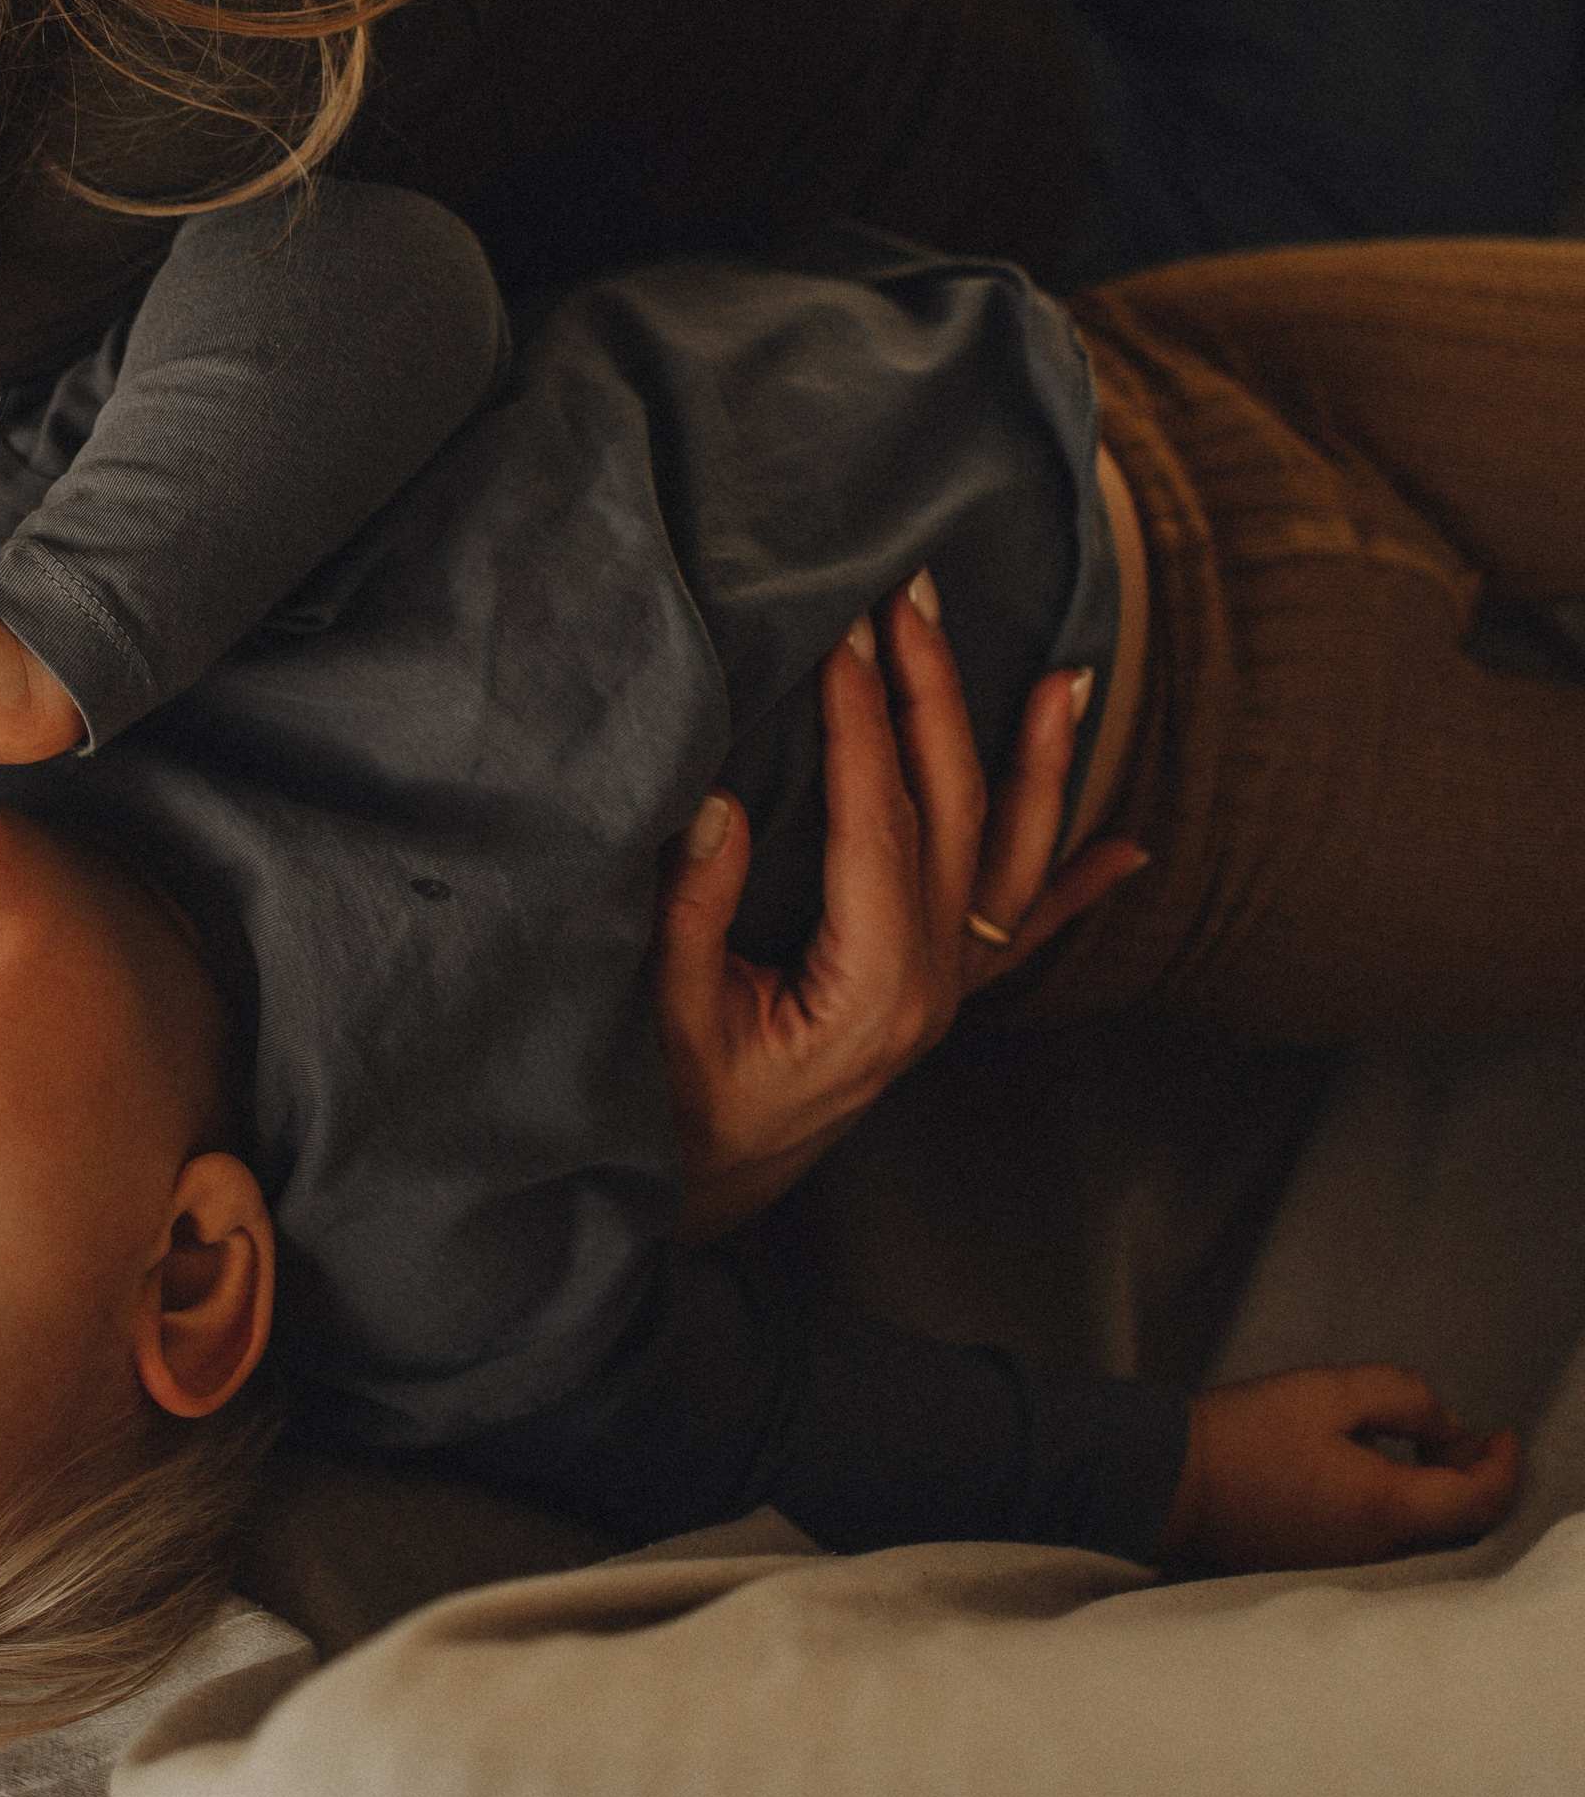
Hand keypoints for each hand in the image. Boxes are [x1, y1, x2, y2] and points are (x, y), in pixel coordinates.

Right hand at [656, 579, 1147, 1244]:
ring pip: (1008, 860)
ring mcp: (944, 994)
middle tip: (909, 597)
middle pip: (951, 814)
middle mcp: (929, 988)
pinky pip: (1019, 934)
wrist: (704, 1199)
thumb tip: (718, 803)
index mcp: (871, 988)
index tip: (844, 633)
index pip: (879, 821)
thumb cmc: (678, 1113)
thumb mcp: (668, 1018)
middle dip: (935, 695)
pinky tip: (1128, 851)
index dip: (862, 720)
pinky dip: (1076, 888)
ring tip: (1068, 677)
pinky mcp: (935, 1000)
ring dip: (1038, 764)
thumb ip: (694, 918)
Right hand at [1163, 1369, 1520, 1572]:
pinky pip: (1390, 1540)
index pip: (1477, 1501)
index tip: (1504, 1433)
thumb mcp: (1326, 1391)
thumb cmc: (1244, 1434)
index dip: (1503, 1466)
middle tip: (1471, 1434)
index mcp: (1384, 1508)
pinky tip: (1383, 1468)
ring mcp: (1349, 1563)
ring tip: (1429, 1444)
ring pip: (1426, 1534)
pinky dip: (1408, 1504)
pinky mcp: (1323, 1562)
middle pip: (1459, 1525)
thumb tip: (1442, 1424)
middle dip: (1476, 1476)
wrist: (1169, 1482)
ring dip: (1442, 1490)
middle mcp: (1377, 1550)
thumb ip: (1400, 1397)